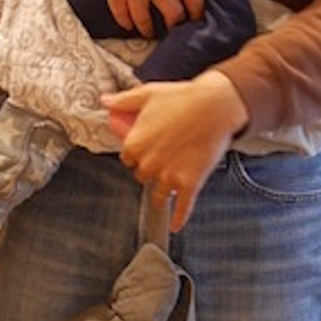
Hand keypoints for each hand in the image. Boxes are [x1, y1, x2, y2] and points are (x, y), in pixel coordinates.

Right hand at [42, 0, 203, 35]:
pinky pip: (120, 14)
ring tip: (151, 30)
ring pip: (144, 20)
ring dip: (150, 29)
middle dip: (176, 23)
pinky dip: (126, 22)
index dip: (197, 10)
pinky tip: (130, 22)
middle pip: (172, 14)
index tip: (196, 14)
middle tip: (175, 25)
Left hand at [103, 71, 248, 230]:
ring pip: (158, 194)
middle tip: (162, 160)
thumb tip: (105, 101)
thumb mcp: (147, 94)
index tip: (146, 149)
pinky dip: (178, 219)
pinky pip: (182, 207)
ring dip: (161, 192)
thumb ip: (123, 101)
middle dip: (150, 170)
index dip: (137, 153)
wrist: (215, 106)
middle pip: (142, 176)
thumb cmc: (182, 98)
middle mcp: (149, 164)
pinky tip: (175, 226)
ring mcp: (169, 177)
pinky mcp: (189, 184)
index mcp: (135, 144)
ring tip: (167, 188)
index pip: (127, 158)